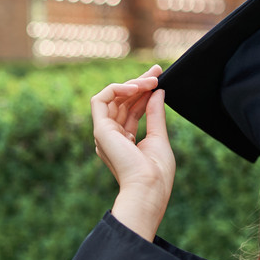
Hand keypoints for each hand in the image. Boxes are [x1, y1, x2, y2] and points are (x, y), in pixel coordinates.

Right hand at [91, 64, 172, 240]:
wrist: (149, 188)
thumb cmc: (157, 173)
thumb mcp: (159, 138)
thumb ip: (155, 114)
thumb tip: (158, 92)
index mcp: (124, 141)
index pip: (132, 109)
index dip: (144, 92)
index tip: (159, 78)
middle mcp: (112, 136)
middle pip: (123, 101)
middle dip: (139, 83)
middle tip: (157, 71)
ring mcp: (104, 133)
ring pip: (113, 98)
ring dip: (133, 85)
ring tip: (152, 80)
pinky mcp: (100, 130)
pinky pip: (101, 99)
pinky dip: (117, 89)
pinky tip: (136, 87)